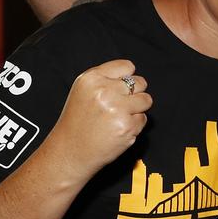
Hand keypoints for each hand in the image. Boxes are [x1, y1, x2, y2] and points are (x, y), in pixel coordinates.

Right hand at [49, 59, 151, 179]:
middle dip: (134, 94)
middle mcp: (104, 91)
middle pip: (140, 82)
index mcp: (92, 78)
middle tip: (118, 107)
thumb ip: (106, 79)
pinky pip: (143, 119)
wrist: (71, 152)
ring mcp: (117, 108)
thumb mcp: (84, 91)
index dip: (127, 78)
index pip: (127, 66)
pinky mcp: (127, 126)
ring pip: (146, 100)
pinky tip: (117, 130)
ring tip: (118, 118)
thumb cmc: (78, 122)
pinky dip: (134, 125)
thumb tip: (133, 76)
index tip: (121, 89)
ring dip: (137, 109)